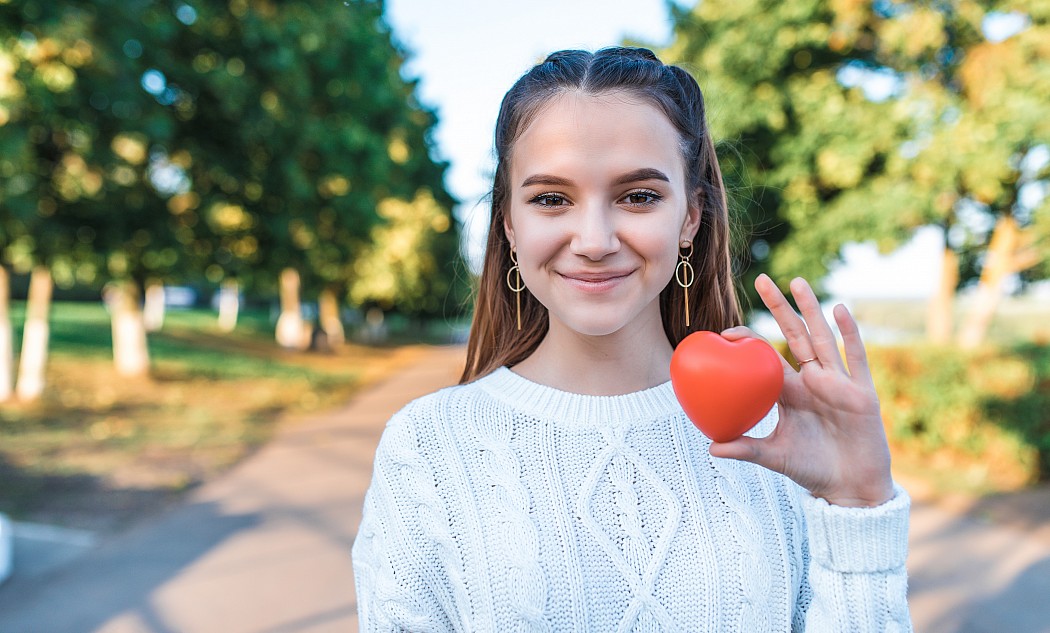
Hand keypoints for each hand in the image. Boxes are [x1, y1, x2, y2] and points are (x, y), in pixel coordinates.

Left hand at [708, 274, 894, 507]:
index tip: (725, 331)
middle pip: (793, 336)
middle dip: (779, 307)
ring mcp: (837, 382)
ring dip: (811, 309)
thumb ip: (746, 448)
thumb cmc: (813, 469)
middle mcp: (813, 380)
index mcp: (790, 392)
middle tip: (761, 279)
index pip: (766, 358)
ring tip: (796, 281)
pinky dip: (849, 333)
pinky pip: (854, 357)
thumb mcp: (775, 456)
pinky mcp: (861, 391)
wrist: (851, 487)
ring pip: (822, 338)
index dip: (749, 342)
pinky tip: (840, 309)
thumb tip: (710, 448)